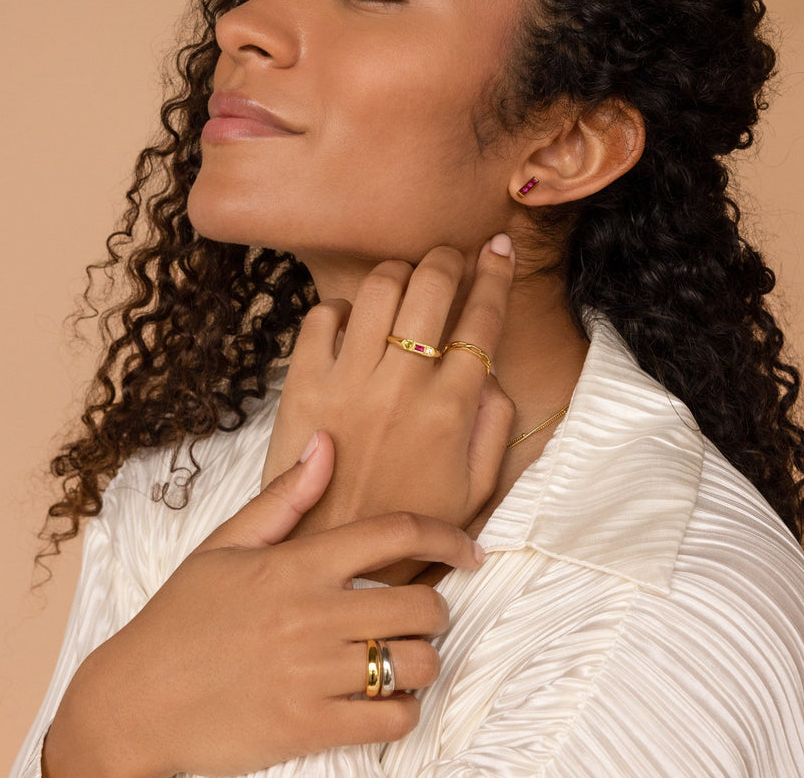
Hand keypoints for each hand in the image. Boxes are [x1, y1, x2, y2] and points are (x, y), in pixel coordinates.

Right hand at [43, 434, 483, 777]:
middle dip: (436, 609)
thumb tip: (325, 442)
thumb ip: (284, 497)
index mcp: (297, 564)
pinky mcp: (308, 727)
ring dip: (422, 660)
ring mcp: (313, 674)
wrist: (132, 703)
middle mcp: (313, 615)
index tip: (470, 549)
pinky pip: (390, 720)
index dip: (447, 536)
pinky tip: (382, 698)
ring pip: (415, 664)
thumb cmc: (181, 619)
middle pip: (422, 605)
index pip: (394, 533)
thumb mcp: (224, 545)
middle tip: (422, 615)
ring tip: (402, 656)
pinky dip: (401, 709)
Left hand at [263, 236, 515, 558]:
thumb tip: (492, 374)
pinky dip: (339, 307)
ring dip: (398, 273)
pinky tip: (352, 322)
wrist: (328, 554)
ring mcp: (350, 378)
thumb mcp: (474, 490)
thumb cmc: (406, 523)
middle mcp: (403, 383)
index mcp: (450, 407)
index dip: (496, 274)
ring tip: (404, 282)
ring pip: (379, 287)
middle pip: (432, 285)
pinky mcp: (304, 383)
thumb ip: (494, 427)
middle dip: (447, 258)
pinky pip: (322, 316)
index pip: (483, 318)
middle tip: (449, 259)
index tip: (499, 248)